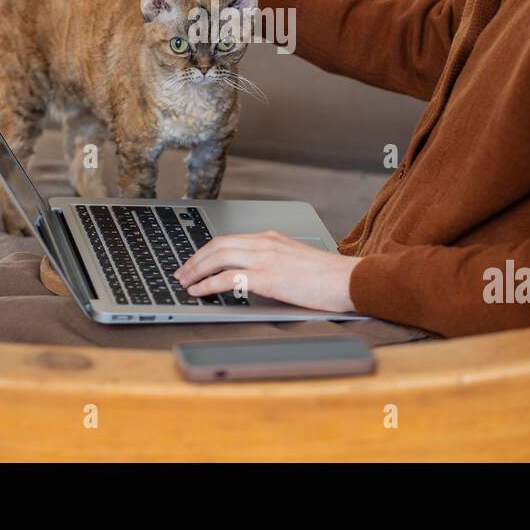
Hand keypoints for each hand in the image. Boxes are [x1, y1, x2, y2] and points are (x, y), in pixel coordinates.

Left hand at [174, 231, 361, 312]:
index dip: (207, 251)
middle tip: (181, 272)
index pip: (229, 239)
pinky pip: (227, 277)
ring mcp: (265, 257)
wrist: (348, 279)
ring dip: (195, 270)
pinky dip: (208, 284)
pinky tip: (199, 292)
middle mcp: (265, 242)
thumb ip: (274, 261)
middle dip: (194, 259)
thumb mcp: (296, 260)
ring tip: (184, 283)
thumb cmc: (328, 276)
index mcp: (271, 237)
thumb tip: (252, 277)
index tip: (195, 262)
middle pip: (217, 244)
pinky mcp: (267, 276)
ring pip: (217, 257)